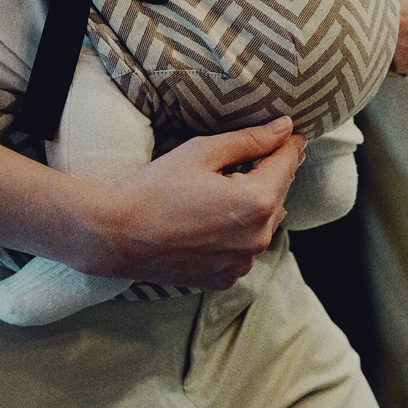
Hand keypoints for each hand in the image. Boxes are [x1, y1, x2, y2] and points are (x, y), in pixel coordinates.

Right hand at [75, 117, 302, 288]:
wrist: (118, 235)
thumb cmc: (156, 188)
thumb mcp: (202, 153)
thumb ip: (250, 140)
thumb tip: (285, 129)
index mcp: (255, 202)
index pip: (286, 164)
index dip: (288, 145)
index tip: (288, 134)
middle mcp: (257, 238)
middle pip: (278, 195)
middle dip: (268, 175)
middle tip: (246, 159)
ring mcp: (242, 263)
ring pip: (264, 224)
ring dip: (254, 206)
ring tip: (222, 192)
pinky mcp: (226, 278)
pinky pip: (245, 249)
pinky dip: (238, 234)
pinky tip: (211, 221)